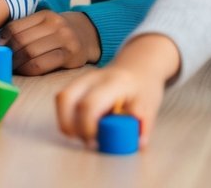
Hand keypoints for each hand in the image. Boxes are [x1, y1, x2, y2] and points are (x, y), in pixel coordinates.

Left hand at [0, 10, 101, 74]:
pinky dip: (28, 69)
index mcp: (45, 15)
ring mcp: (64, 39)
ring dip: (17, 63)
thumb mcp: (44, 24)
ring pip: (30, 52)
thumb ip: (25, 30)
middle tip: (4, 61)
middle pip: (21, 40)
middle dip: (9, 53)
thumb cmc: (58, 32)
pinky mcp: (70, 56)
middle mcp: (55, 24)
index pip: (15, 26)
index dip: (2, 39)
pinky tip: (25, 70)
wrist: (88, 36)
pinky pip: (42, 64)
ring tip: (13, 67)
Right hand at [54, 34, 179, 147]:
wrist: (137, 67)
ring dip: (66, 122)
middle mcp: (93, 77)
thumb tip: (137, 143)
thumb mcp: (150, 106)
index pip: (89, 105)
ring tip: (83, 135)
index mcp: (114, 82)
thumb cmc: (144, 88)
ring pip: (61, 99)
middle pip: (65, 98)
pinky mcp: (76, 84)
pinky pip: (63, 101)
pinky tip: (81, 126)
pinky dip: (67, 117)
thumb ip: (142, 124)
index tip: (96, 142)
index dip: (87, 128)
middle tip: (85, 140)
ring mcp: (82, 78)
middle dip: (68, 125)